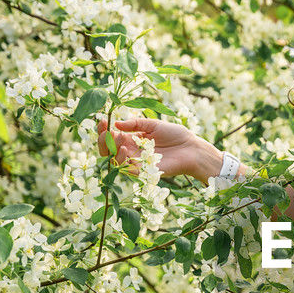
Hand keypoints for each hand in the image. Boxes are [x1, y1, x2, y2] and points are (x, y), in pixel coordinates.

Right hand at [96, 115, 220, 182]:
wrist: (191, 148)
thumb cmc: (175, 135)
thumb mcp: (153, 124)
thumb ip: (135, 124)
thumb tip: (116, 123)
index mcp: (132, 140)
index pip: (111, 137)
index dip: (104, 130)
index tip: (102, 120)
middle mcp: (131, 152)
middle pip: (108, 150)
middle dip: (102, 140)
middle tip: (105, 130)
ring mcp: (136, 163)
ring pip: (114, 160)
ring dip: (112, 148)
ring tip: (118, 136)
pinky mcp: (143, 172)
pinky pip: (127, 169)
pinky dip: (123, 159)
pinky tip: (125, 149)